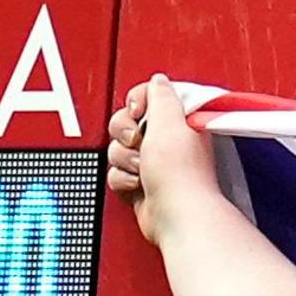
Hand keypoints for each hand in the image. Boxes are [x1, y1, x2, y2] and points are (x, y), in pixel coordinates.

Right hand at [106, 77, 219, 238]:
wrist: (177, 215)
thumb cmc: (180, 175)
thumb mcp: (168, 121)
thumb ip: (159, 95)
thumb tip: (157, 80)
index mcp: (177, 119)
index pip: (146, 96)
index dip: (137, 103)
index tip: (140, 112)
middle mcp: (165, 139)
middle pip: (124, 122)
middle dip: (125, 134)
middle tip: (139, 142)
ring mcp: (152, 163)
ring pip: (117, 149)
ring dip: (125, 160)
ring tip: (143, 169)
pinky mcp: (140, 183)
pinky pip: (116, 173)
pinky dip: (123, 179)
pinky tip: (138, 184)